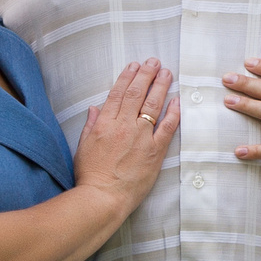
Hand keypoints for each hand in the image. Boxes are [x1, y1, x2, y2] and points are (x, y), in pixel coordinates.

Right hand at [74, 60, 179, 210]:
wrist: (102, 198)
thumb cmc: (90, 176)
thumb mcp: (83, 147)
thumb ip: (90, 125)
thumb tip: (94, 108)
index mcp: (104, 124)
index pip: (117, 93)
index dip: (127, 77)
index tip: (134, 65)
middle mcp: (123, 126)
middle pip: (136, 94)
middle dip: (146, 75)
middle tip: (154, 62)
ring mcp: (141, 137)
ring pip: (153, 105)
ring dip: (160, 86)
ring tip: (166, 73)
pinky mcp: (155, 151)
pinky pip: (167, 127)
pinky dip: (173, 113)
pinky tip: (177, 100)